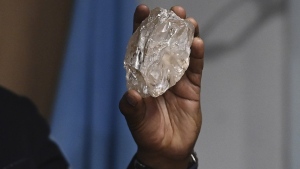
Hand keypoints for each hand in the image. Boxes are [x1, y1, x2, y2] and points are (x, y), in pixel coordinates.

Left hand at [119, 4, 203, 168]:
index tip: (143, 10)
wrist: (167, 149)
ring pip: (182, 52)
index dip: (141, 28)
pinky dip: (196, 56)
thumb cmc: (147, 133)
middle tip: (173, 11)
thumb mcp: (136, 120)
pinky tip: (197, 43)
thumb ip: (131, 108)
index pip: (140, 48)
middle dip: (167, 27)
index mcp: (142, 76)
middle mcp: (159, 73)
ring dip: (185, 36)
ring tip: (188, 21)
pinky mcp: (192, 87)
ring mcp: (176, 79)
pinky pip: (195, 68)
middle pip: (163, 45)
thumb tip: (131, 95)